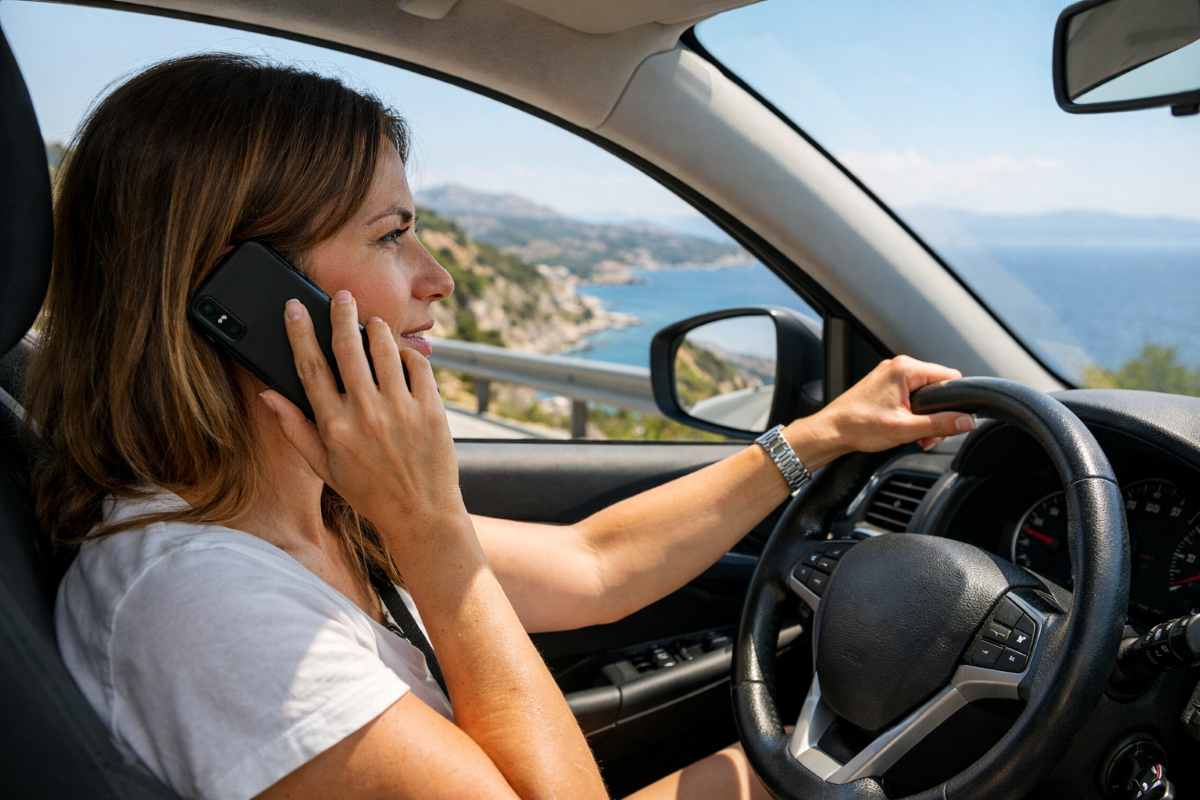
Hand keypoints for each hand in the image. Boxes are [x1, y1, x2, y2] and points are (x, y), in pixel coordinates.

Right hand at [259, 290, 466, 548]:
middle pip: (347, 348)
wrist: (419, 513)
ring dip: (377, 329)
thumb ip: (295, 428)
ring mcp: (400, 410)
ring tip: (373, 323)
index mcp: (333, 426)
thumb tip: (268, 394)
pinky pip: (418, 366)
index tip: (296, 307)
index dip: (300, 332)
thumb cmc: (368, 491)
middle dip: (342, 315)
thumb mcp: (324, 466)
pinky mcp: (430, 410)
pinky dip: (408, 354)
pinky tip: (401, 354)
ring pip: (384, 350)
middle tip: (342, 296)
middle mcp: (365, 413)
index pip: (310, 367)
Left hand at [790, 356, 975, 462]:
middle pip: (937, 387)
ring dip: (924, 417)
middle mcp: (898, 366)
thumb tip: (967, 421)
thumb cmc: (858, 426)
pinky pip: (909, 396)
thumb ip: (940, 424)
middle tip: (928, 436)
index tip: (952, 421)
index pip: (950, 376)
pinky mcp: (884, 386)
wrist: (831, 431)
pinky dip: (912, 413)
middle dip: (938, 414)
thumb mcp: (906, 429)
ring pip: (923, 394)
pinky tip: (905, 429)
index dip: (955, 400)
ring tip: (915, 436)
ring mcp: (889, 375)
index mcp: (905, 369)